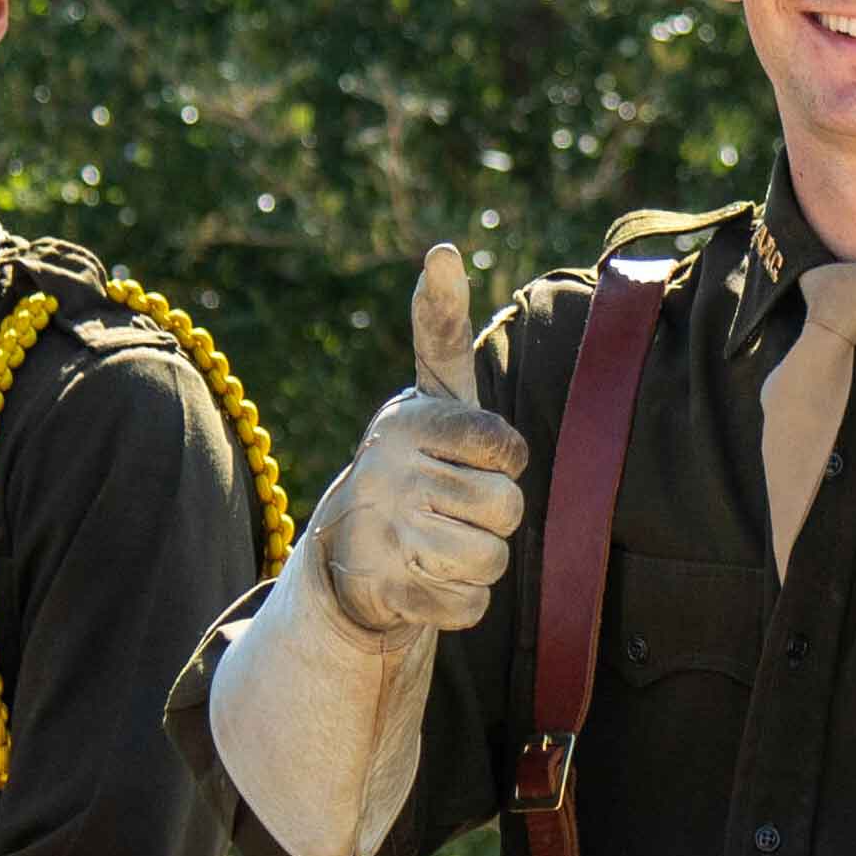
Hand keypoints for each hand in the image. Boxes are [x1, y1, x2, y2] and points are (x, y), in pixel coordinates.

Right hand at [314, 245, 527, 634]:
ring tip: (437, 543)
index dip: (503, 460)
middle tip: (450, 508)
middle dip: (492, 516)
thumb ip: (441, 329)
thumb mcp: (430, 397)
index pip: (508, 448)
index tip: (472, 458)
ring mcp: (382, 532)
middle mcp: (387, 470)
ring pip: (492, 560)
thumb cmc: (413, 463)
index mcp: (408, 421)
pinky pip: (470, 605)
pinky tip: (425, 580)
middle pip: (507, 508)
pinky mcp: (384, 591)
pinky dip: (460, 602)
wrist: (347, 551)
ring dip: (478, 561)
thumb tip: (442, 250)